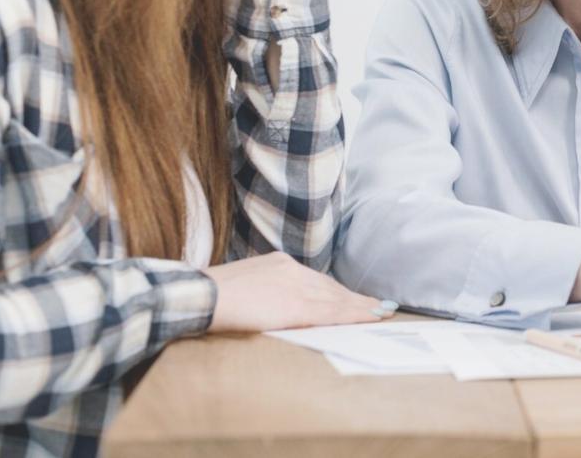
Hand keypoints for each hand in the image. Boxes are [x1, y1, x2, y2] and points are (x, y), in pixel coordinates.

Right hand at [204, 251, 393, 331]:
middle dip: (354, 298)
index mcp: (278, 264)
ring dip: (361, 307)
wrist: (199, 296)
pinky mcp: (295, 306)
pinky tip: (370, 316)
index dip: (336, 291)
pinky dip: (354, 314)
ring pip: (336, 298)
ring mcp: (295, 286)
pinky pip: (332, 311)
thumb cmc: (209, 296)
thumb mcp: (242, 286)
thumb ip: (262, 291)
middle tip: (378, 305)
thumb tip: (269, 304)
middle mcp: (291, 270)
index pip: (315, 280)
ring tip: (381, 312)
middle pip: (330, 287)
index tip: (354, 297)